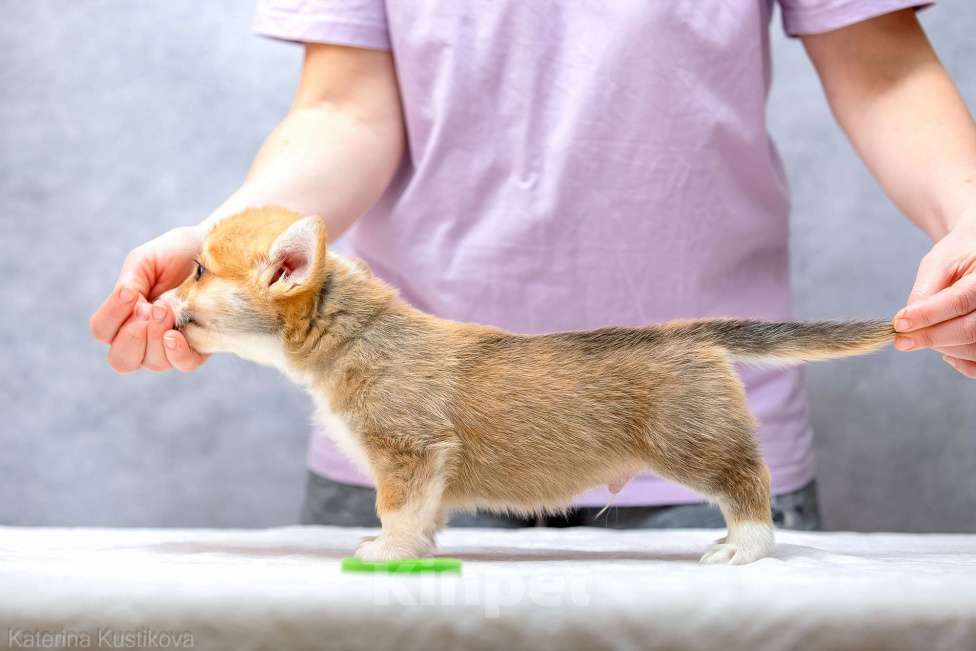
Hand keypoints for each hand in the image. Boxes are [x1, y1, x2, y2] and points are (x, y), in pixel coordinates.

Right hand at [89, 226, 208, 372]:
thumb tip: (126, 299)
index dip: (112, 316)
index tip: (131, 294)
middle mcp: (144, 337)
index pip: (103, 331)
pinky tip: (175, 334)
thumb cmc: (175, 254)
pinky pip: (183, 364)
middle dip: (132, 336)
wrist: (214, 249)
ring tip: (167, 310)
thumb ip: (128, 281)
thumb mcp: (144, 260)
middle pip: (122, 360)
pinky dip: (176, 353)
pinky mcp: (199, 347)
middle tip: (149, 309)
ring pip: (153, 362)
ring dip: (156, 337)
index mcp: (124, 316)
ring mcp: (171, 346)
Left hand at [894, 213, 975, 377]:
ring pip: (973, 348)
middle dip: (931, 337)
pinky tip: (945, 352)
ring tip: (923, 335)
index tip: (899, 324)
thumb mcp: (937, 264)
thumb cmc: (957, 258)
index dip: (926, 316)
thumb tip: (907, 323)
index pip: (958, 302)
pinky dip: (963, 364)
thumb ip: (924, 293)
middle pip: (969, 330)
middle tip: (902, 340)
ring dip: (944, 348)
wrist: (975, 256)